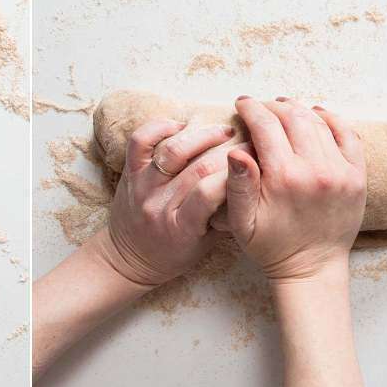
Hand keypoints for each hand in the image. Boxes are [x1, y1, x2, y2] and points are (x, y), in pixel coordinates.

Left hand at [98, 117, 241, 285]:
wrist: (129, 259)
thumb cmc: (174, 253)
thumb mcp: (207, 243)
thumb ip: (227, 214)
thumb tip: (254, 179)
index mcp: (181, 228)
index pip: (211, 192)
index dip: (237, 172)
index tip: (256, 159)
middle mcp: (159, 205)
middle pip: (199, 168)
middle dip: (230, 150)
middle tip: (251, 140)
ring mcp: (142, 187)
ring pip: (173, 150)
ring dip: (203, 134)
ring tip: (223, 131)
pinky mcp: (129, 173)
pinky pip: (140, 141)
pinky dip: (160, 127)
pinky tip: (181, 126)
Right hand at [221, 96, 366, 282]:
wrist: (312, 267)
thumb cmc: (271, 247)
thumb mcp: (242, 222)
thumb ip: (238, 185)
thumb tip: (235, 150)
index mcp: (284, 178)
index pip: (267, 127)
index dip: (252, 110)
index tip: (242, 103)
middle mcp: (316, 169)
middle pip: (294, 118)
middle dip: (273, 106)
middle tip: (260, 105)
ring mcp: (341, 170)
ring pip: (319, 122)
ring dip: (299, 110)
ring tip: (284, 107)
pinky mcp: (357, 175)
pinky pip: (348, 134)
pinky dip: (332, 119)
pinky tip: (316, 114)